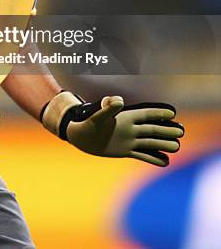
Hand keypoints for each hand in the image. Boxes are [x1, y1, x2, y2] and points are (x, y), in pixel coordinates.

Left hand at [66, 96, 183, 166]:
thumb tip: (119, 100)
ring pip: (149, 142)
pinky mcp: (125, 150)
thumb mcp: (98, 116)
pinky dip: (153, 158)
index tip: (172, 113)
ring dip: (162, 144)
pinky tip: (165, 161)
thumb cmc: (87, 123)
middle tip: (181, 132)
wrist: (81, 136)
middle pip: (151, 129)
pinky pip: (142, 154)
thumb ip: (108, 108)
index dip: (158, 113)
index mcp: (125, 117)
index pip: (145, 114)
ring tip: (177, 146)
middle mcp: (129, 128)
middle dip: (166, 130)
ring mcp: (128, 139)